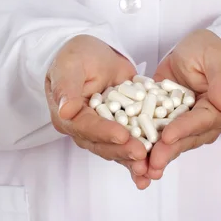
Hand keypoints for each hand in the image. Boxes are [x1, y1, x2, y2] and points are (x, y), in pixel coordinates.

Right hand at [45, 35, 150, 188]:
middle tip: (143, 154)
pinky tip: (156, 166)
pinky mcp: (122, 127)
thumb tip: (65, 111)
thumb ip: (66, 87)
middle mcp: (85, 129)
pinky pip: (132, 142)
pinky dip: (144, 152)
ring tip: (152, 167)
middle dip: (124, 150)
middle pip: (104, 144)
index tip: (123, 135)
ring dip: (134, 159)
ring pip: (118, 148)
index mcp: (68, 117)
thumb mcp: (69, 65)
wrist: (94, 52)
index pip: (87, 127)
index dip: (104, 133)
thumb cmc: (77, 55)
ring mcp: (104, 130)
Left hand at [148, 29, 220, 179]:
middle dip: (168, 151)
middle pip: (187, 138)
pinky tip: (133, 157)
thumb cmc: (210, 48)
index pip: (202, 121)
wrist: (195, 46)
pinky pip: (159, 133)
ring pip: (173, 141)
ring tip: (141, 169)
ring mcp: (187, 122)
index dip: (184, 129)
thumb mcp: (217, 57)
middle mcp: (207, 121)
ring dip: (157, 154)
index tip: (167, 137)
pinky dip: (147, 144)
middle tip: (151, 164)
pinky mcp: (170, 119)